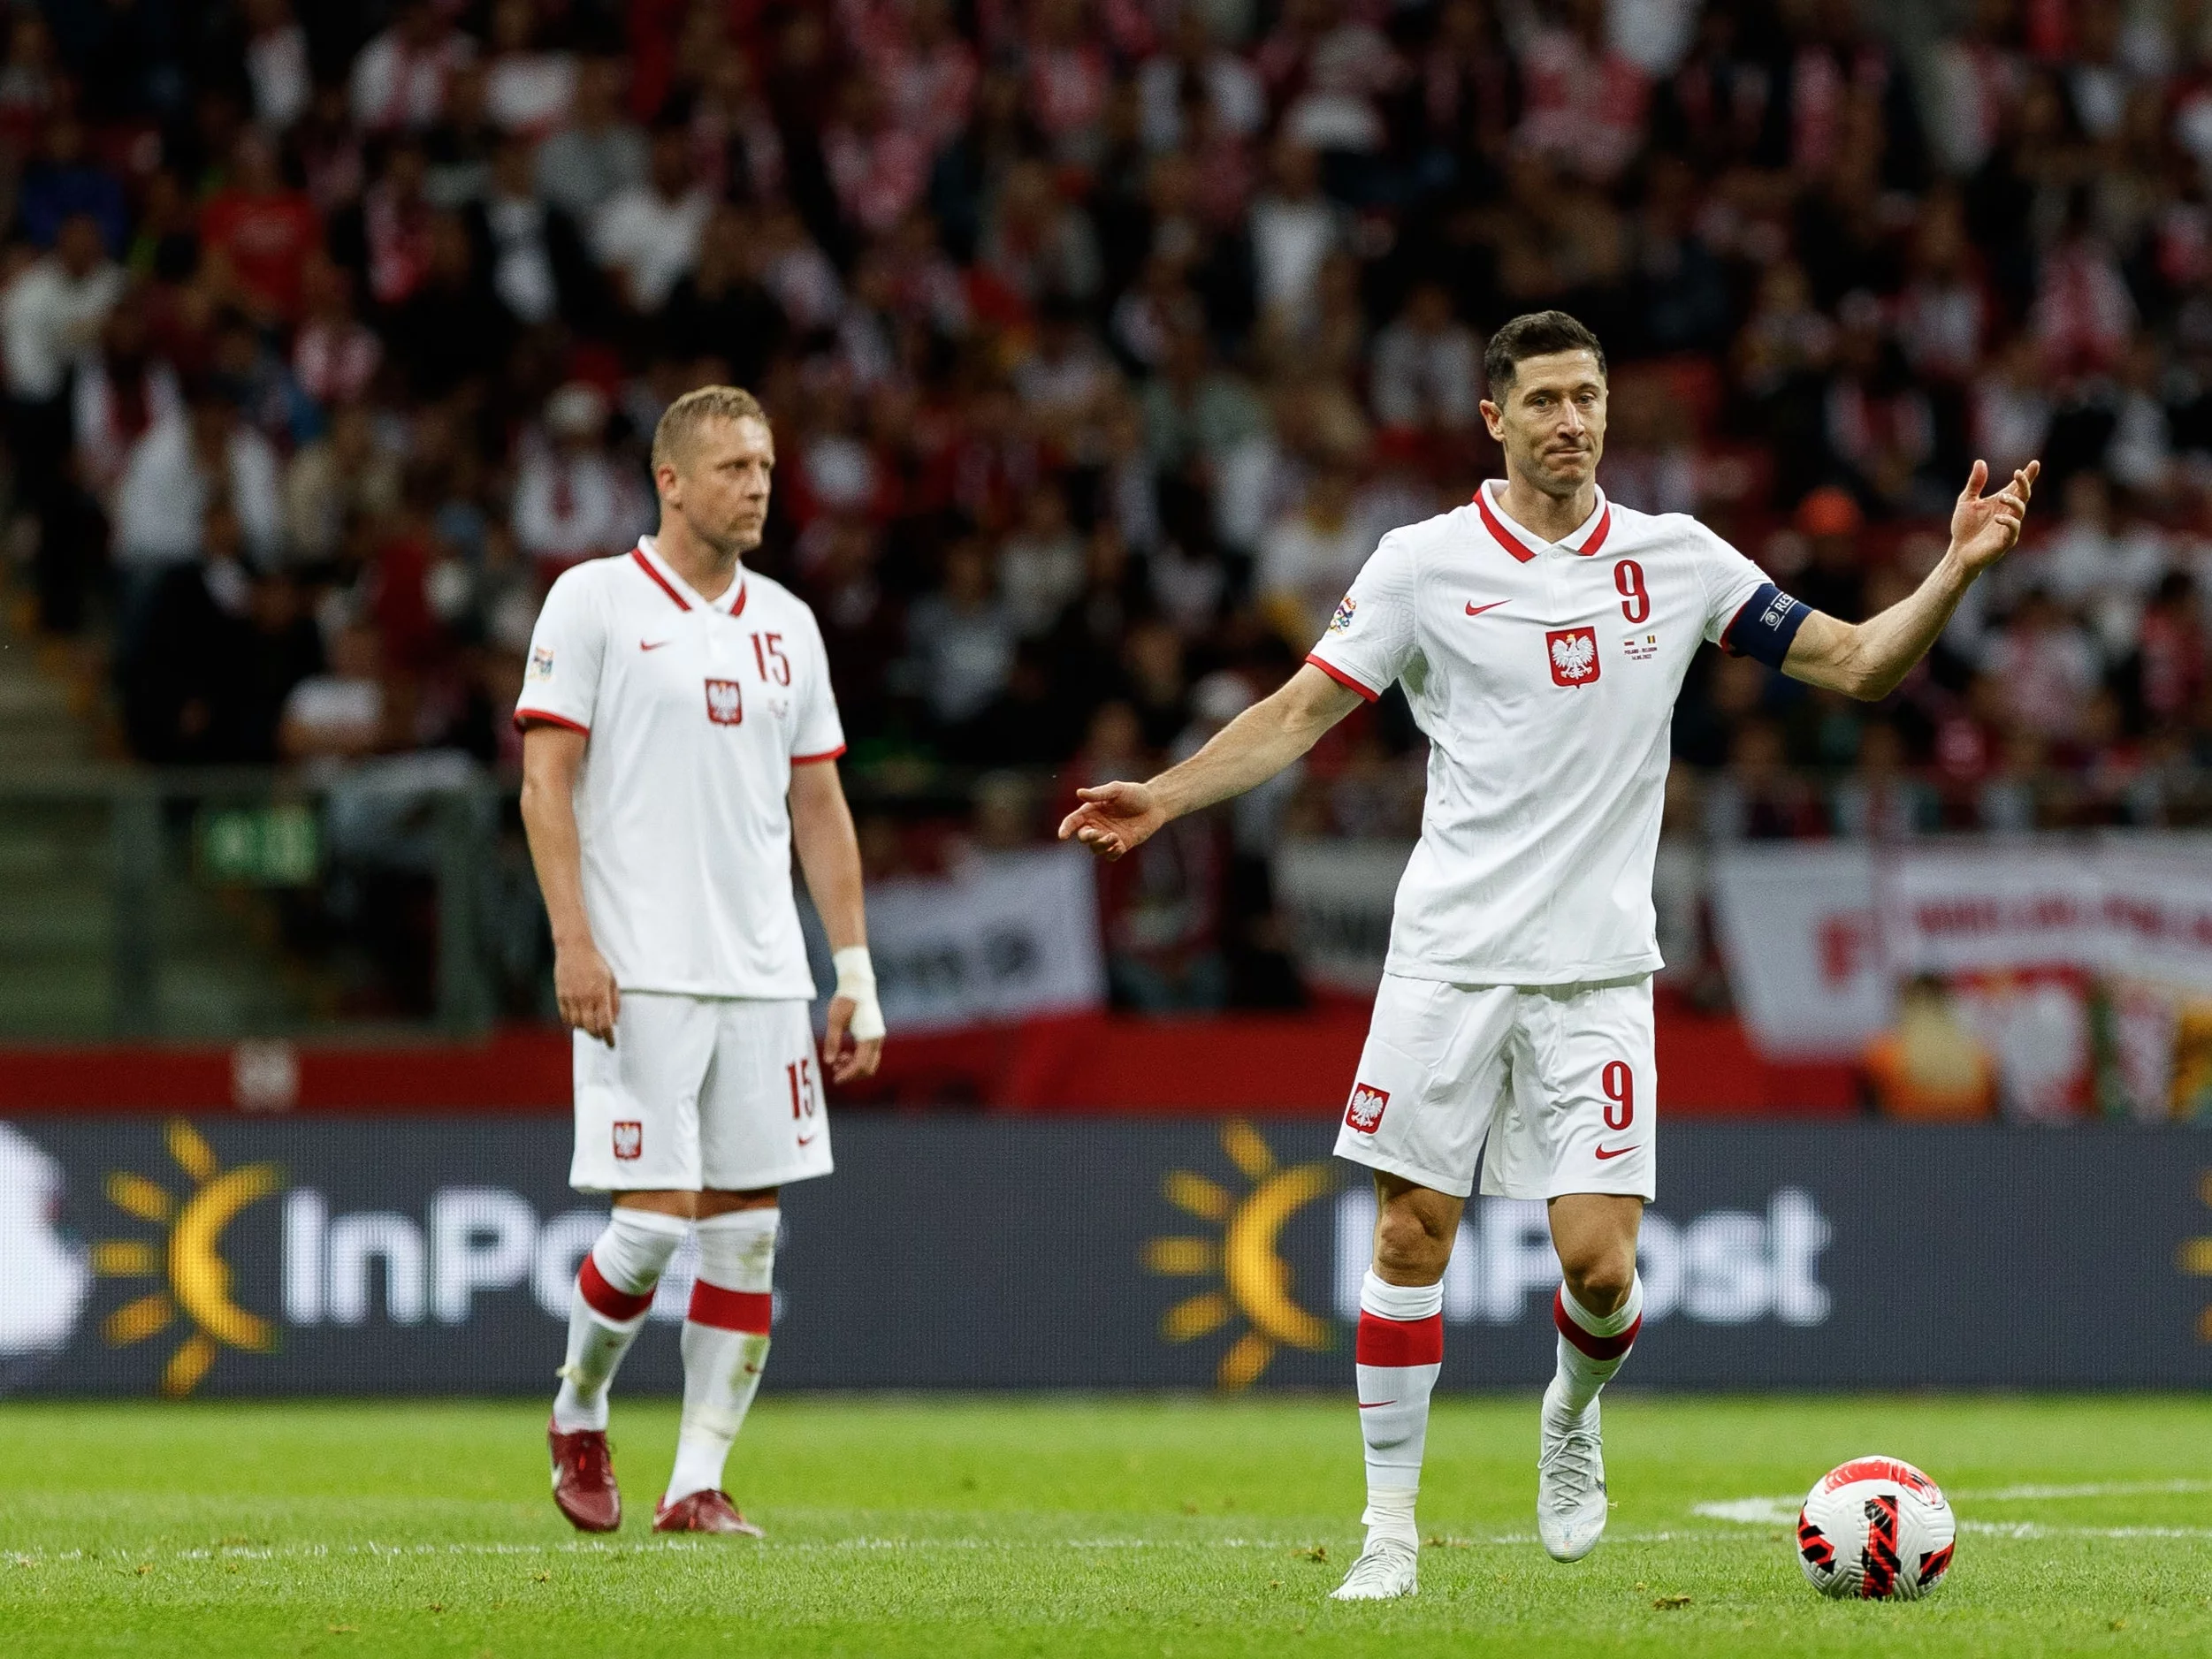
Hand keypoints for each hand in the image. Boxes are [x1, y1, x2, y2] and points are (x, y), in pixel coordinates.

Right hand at [554, 939, 618, 1043]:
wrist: (574, 949)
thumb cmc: (595, 962)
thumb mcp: (612, 980)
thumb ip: (614, 1001)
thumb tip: (614, 1020)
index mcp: (600, 994)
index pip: (605, 1024)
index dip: (609, 1037)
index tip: (611, 1044)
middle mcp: (585, 999)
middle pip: (590, 1028)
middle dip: (597, 1036)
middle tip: (602, 1037)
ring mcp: (571, 998)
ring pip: (577, 1025)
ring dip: (585, 1029)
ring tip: (590, 1026)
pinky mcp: (561, 996)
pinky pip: (565, 1017)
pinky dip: (572, 1022)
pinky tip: (578, 1020)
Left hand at [822, 994, 881, 1083]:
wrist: (858, 985)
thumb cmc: (845, 1000)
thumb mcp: (834, 1021)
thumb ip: (832, 1042)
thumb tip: (829, 1062)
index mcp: (868, 1037)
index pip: (860, 1065)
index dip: (848, 1074)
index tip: (835, 1079)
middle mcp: (877, 1038)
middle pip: (869, 1068)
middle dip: (852, 1073)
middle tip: (835, 1071)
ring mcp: (877, 1036)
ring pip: (870, 1062)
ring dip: (854, 1067)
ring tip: (837, 1060)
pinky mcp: (874, 1034)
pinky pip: (869, 1054)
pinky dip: (858, 1059)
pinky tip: (844, 1054)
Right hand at [1057, 780, 1166, 860]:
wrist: (1155, 804)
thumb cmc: (1135, 794)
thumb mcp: (1116, 790)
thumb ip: (1098, 794)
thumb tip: (1079, 793)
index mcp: (1092, 811)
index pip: (1073, 821)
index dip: (1066, 828)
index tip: (1062, 836)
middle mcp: (1098, 825)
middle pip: (1084, 837)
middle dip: (1088, 837)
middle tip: (1099, 834)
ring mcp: (1108, 836)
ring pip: (1096, 849)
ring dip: (1102, 845)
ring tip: (1114, 837)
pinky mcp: (1121, 845)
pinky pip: (1111, 855)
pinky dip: (1112, 853)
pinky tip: (1118, 846)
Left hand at [1948, 458, 2038, 575]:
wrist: (1958, 552)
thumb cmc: (1965, 527)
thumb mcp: (1966, 501)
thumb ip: (1975, 483)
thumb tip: (1981, 461)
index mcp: (2002, 503)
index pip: (2018, 487)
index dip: (2028, 476)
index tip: (2034, 463)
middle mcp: (2009, 513)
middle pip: (2023, 496)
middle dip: (2024, 484)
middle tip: (2018, 474)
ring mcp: (2009, 527)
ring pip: (2020, 511)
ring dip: (2013, 502)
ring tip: (2001, 497)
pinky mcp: (2005, 541)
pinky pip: (2013, 529)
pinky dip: (2008, 522)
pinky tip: (1998, 517)